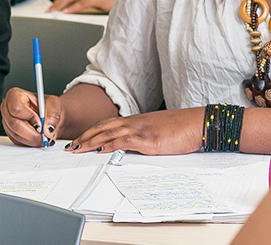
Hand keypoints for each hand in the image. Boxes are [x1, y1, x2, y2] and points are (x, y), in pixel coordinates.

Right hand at [1, 87, 61, 146]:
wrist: (48, 115)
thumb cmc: (48, 106)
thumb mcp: (54, 105)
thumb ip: (52, 116)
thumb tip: (47, 130)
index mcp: (15, 95)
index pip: (17, 108)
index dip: (30, 117)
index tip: (41, 123)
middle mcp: (8, 108)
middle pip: (15, 124)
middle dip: (32, 133)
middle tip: (44, 135)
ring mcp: (7, 122)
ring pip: (17, 135)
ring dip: (32, 139)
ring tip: (44, 137)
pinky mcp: (11, 133)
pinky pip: (18, 141)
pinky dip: (30, 143)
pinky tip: (38, 138)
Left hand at [65, 108, 202, 154]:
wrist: (198, 123)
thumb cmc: (182, 128)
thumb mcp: (158, 130)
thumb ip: (144, 136)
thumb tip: (134, 145)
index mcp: (137, 120)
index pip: (108, 123)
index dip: (92, 130)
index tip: (81, 138)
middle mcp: (135, 122)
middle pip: (103, 127)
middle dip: (85, 136)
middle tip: (71, 145)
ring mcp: (141, 130)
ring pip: (109, 133)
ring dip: (91, 141)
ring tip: (78, 148)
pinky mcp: (148, 140)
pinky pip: (123, 141)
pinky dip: (108, 145)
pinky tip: (99, 150)